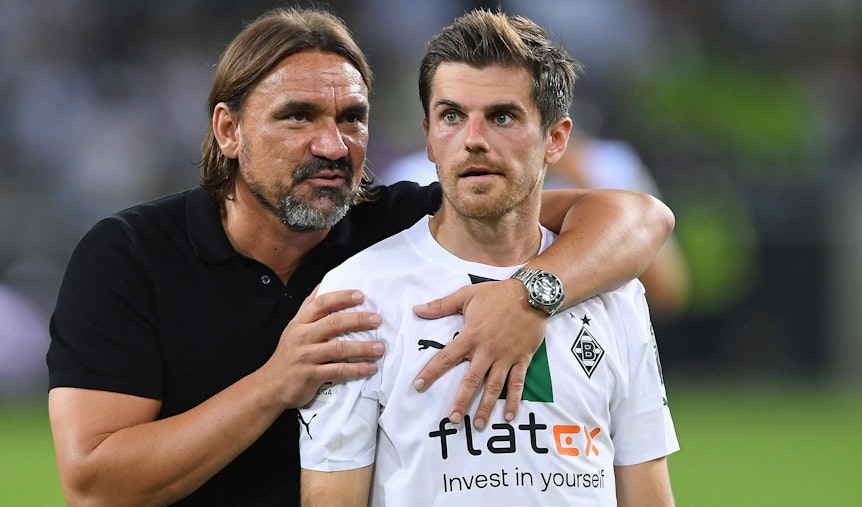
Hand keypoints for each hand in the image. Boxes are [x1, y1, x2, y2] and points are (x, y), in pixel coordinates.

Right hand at [265, 288, 384, 408]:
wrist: (271, 385)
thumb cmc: (288, 354)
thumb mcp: (294, 328)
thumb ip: (308, 307)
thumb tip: (321, 285)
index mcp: (300, 322)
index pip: (321, 303)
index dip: (341, 297)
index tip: (361, 295)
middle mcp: (303, 336)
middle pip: (333, 323)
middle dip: (358, 320)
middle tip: (377, 320)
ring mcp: (307, 356)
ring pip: (338, 348)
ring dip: (362, 347)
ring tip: (380, 347)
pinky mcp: (312, 375)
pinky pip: (338, 370)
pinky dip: (357, 369)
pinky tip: (370, 367)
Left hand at [412, 279, 546, 428]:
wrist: (532, 294)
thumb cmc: (497, 294)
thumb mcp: (466, 295)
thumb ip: (441, 305)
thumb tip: (417, 309)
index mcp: (471, 336)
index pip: (446, 357)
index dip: (431, 372)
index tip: (418, 385)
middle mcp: (487, 350)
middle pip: (471, 380)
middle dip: (461, 401)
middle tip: (452, 420)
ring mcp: (506, 357)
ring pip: (494, 386)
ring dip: (485, 407)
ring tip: (477, 425)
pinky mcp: (522, 359)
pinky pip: (517, 383)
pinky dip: (513, 400)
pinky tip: (508, 416)